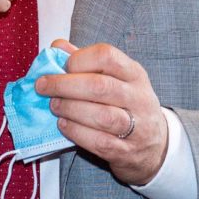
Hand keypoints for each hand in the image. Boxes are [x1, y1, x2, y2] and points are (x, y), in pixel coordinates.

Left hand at [37, 39, 167, 185]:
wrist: (155, 146)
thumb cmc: (127, 105)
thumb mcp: (116, 79)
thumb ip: (86, 62)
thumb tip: (56, 47)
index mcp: (134, 73)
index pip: (106, 56)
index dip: (78, 59)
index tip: (61, 66)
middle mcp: (139, 97)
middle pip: (100, 86)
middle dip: (65, 85)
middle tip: (43, 87)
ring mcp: (136, 126)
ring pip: (101, 115)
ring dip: (70, 109)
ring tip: (54, 106)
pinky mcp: (125, 151)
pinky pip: (98, 141)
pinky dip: (76, 132)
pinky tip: (63, 125)